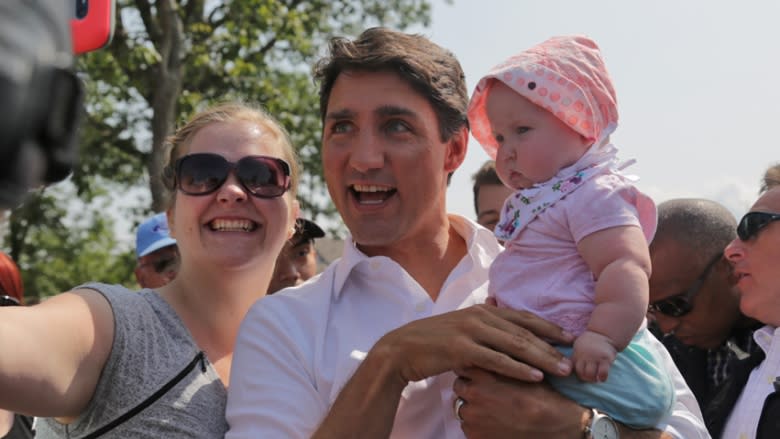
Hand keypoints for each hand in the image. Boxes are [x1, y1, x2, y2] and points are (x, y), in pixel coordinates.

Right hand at [375, 303, 573, 383]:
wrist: (402, 349)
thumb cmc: (433, 341)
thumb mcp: (462, 327)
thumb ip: (484, 325)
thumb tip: (502, 319)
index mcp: (482, 310)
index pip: (523, 317)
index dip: (548, 327)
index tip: (570, 337)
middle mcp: (480, 316)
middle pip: (524, 331)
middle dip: (552, 345)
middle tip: (574, 358)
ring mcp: (471, 330)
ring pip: (515, 344)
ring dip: (542, 358)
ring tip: (563, 369)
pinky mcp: (462, 348)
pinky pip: (497, 360)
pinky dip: (518, 368)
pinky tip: (535, 376)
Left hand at [453, 367, 587, 438]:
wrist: (556, 426)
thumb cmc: (542, 397)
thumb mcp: (522, 369)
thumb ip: (501, 361)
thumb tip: (489, 351)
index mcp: (483, 374)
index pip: (463, 365)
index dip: (473, 367)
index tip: (480, 370)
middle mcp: (473, 394)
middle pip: (459, 385)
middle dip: (470, 387)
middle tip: (487, 391)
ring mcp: (472, 417)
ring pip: (462, 407)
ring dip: (473, 407)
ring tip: (493, 408)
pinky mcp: (475, 435)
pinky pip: (468, 427)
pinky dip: (478, 425)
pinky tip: (495, 423)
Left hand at [572, 330, 616, 381]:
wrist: (602, 334)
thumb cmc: (588, 344)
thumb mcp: (577, 348)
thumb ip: (575, 357)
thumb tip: (567, 369)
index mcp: (576, 354)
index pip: (573, 369)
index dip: (579, 374)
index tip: (583, 374)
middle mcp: (584, 356)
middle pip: (582, 374)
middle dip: (586, 378)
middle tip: (591, 378)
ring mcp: (595, 358)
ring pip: (591, 375)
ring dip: (594, 379)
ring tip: (596, 378)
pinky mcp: (605, 359)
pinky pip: (603, 373)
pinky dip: (602, 378)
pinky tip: (602, 377)